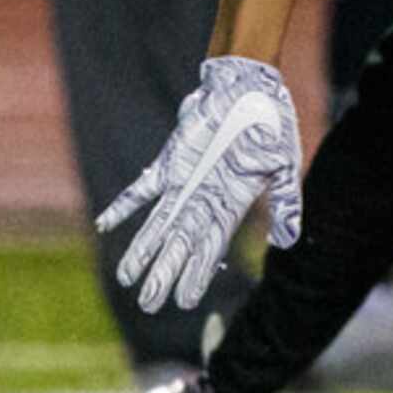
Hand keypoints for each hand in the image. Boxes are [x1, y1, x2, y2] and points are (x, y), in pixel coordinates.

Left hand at [99, 56, 303, 312]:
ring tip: (127, 279)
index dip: (197, 275)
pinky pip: (142, 188)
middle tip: (148, 304)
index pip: (212, 249)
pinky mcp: (169, 163)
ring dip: (142, 250)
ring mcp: (183, 184)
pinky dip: (124, 204)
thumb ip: (287, 202)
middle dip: (165, 274)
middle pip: (181, 246)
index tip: (184, 302)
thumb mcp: (285, 165)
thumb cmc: (271, 125)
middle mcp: (203, 201)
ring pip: (158, 225)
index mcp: (232, 205)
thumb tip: (287, 241)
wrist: (248, 88)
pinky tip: (105, 224)